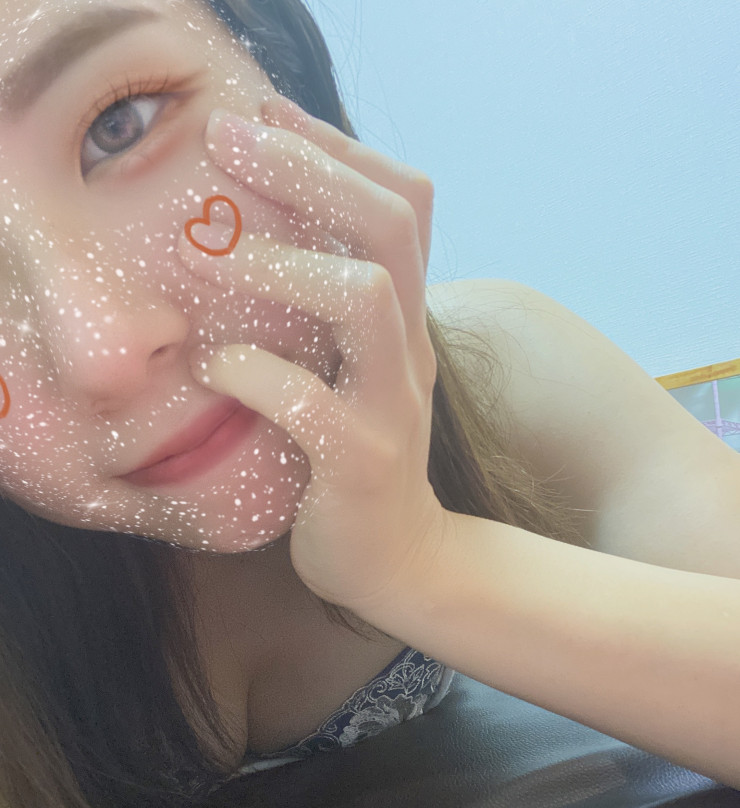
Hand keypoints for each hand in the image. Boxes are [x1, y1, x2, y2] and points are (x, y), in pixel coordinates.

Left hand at [177, 93, 450, 618]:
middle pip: (389, 226)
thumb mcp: (355, 371)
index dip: (339, 149)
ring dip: (281, 264)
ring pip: (364, 298)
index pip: (403, 203)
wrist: (397, 559)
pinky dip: (251, 375)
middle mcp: (410, 348)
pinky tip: (213, 369)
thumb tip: (265, 237)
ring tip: (206, 252)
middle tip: (227, 139)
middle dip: (309, 168)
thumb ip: (333, 311)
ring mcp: (392, 404)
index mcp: (407, 320)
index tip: (266, 113)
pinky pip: (308, 404)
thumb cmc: (355, 456)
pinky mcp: (361, 462)